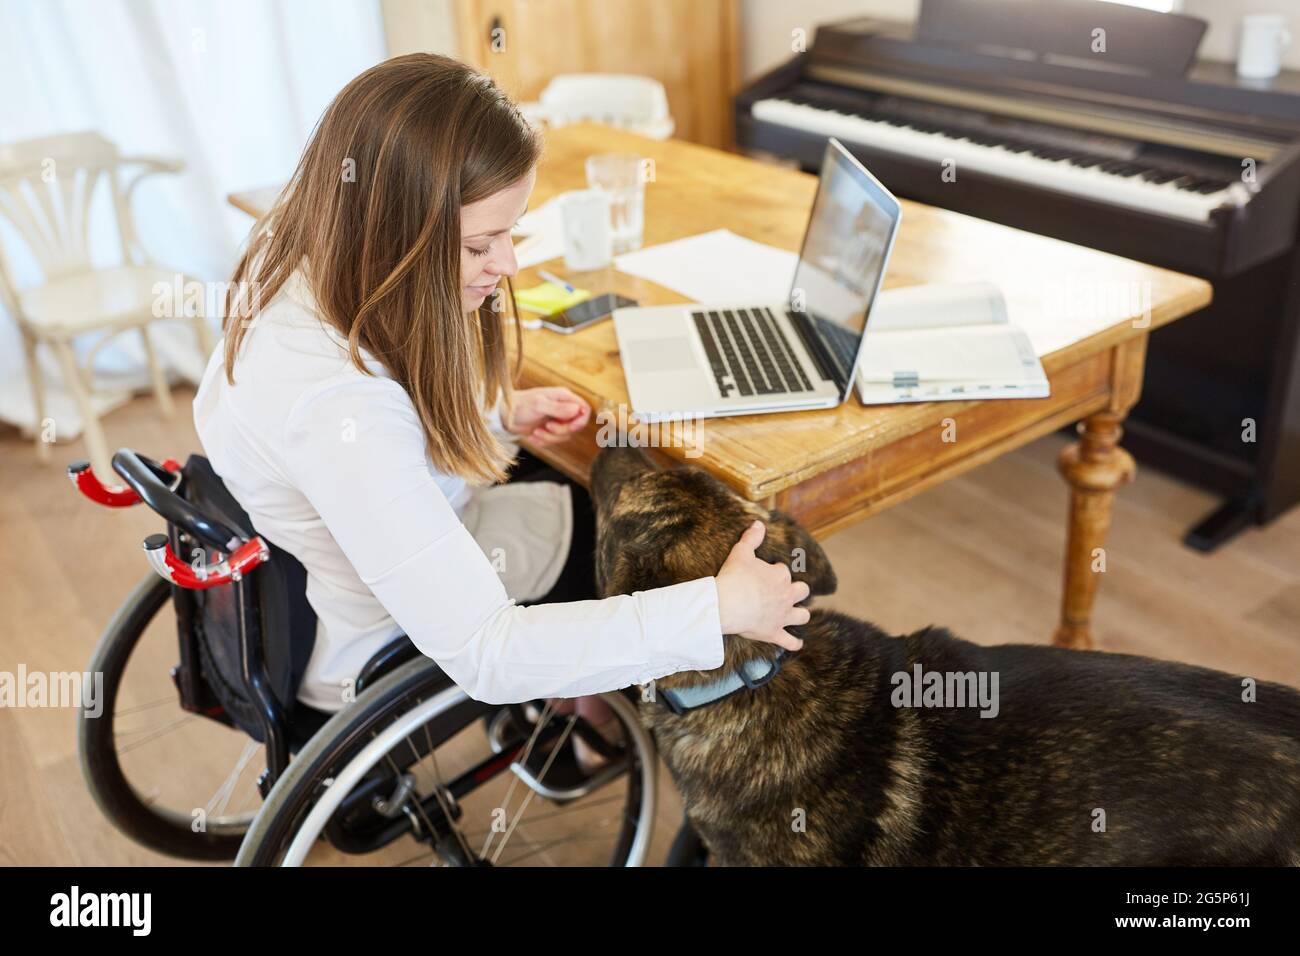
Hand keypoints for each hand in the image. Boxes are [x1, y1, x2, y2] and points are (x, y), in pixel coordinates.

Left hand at [505, 387, 591, 446]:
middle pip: (576, 426)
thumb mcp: (538, 405)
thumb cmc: (520, 406)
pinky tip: (532, 437)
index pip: (584, 409)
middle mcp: (563, 408)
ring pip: (565, 436)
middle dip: (561, 431)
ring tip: (535, 433)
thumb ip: (558, 408)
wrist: (504, 416)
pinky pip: (555, 441)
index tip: (571, 427)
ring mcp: (557, 420)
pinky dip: (544, 442)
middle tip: (546, 427)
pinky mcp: (549, 430)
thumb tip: (577, 410)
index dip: (581, 421)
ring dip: (550, 438)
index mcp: (563, 397)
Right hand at [713, 520, 809, 652]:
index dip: (774, 572)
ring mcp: (782, 616)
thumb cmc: (733, 578)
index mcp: (780, 576)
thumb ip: (751, 538)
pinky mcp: (774, 632)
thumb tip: (759, 523)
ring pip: (802, 616)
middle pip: (802, 591)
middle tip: (786, 592)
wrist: (726, 604)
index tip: (763, 574)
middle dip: (797, 591)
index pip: (783, 571)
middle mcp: (786, 595)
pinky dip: (794, 643)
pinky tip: (797, 643)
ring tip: (796, 614)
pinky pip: (790, 641)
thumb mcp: (740, 553)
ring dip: (800, 614)